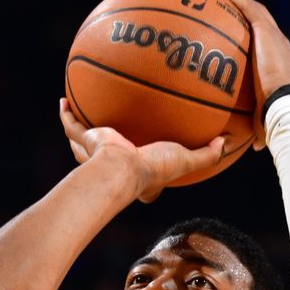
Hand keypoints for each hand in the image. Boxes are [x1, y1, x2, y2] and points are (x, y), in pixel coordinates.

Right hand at [59, 99, 224, 202]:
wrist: (122, 168)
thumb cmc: (153, 168)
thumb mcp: (186, 160)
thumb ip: (206, 154)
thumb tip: (225, 143)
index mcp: (139, 178)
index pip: (145, 186)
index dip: (150, 187)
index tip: (152, 175)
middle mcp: (114, 167)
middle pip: (111, 160)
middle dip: (110, 153)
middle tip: (112, 140)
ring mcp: (96, 154)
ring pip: (85, 142)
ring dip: (82, 131)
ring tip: (81, 117)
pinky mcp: (86, 141)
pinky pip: (72, 127)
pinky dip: (67, 116)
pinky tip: (63, 102)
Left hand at [231, 0, 289, 150]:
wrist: (284, 108)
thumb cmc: (276, 119)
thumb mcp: (266, 123)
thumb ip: (260, 131)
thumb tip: (257, 148)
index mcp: (283, 65)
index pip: (271, 48)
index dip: (261, 42)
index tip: (247, 41)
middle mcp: (282, 47)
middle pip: (265, 25)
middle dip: (251, 17)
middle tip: (232, 13)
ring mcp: (275, 38)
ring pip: (257, 13)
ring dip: (242, 4)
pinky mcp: (265, 32)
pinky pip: (249, 10)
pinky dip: (237, 2)